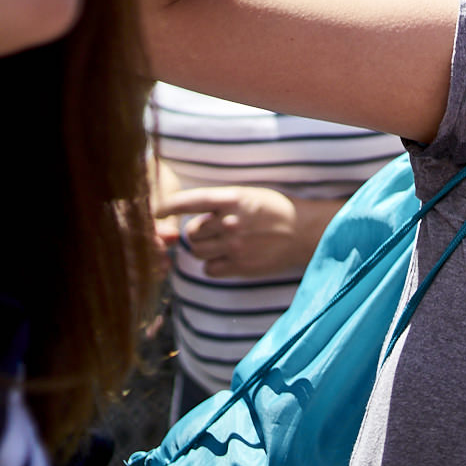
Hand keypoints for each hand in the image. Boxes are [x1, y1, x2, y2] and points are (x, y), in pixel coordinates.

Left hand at [155, 186, 324, 278]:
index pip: (191, 201)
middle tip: (214, 232)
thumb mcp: (252, 196)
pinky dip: (214, 266)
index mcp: (234, 199)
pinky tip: (230, 259)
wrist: (308, 232)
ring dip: (204, 249)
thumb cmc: (280, 210)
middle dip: (197, 233)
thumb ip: (223, 204)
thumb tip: (194, 217)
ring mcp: (236, 246)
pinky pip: (210, 270)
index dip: (169, 206)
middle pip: (191, 233)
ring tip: (223, 245)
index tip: (156, 211)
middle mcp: (232, 222)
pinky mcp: (241, 266)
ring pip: (197, 252)